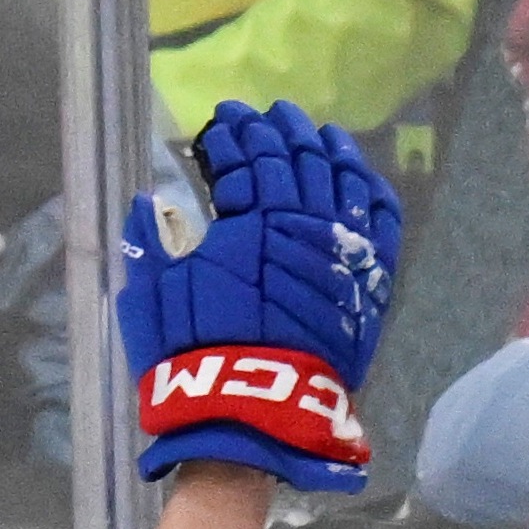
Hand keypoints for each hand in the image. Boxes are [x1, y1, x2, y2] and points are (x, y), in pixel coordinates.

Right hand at [127, 99, 405, 485]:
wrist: (254, 412)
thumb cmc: (195, 355)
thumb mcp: (155, 293)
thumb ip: (152, 241)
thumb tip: (147, 203)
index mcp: (248, 223)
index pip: (246, 159)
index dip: (232, 136)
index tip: (219, 125)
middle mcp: (300, 228)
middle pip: (295, 160)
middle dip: (276, 130)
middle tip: (266, 115)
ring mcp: (340, 254)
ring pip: (341, 182)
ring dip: (325, 149)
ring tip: (314, 131)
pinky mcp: (367, 286)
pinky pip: (381, 226)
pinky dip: (372, 192)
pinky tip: (362, 173)